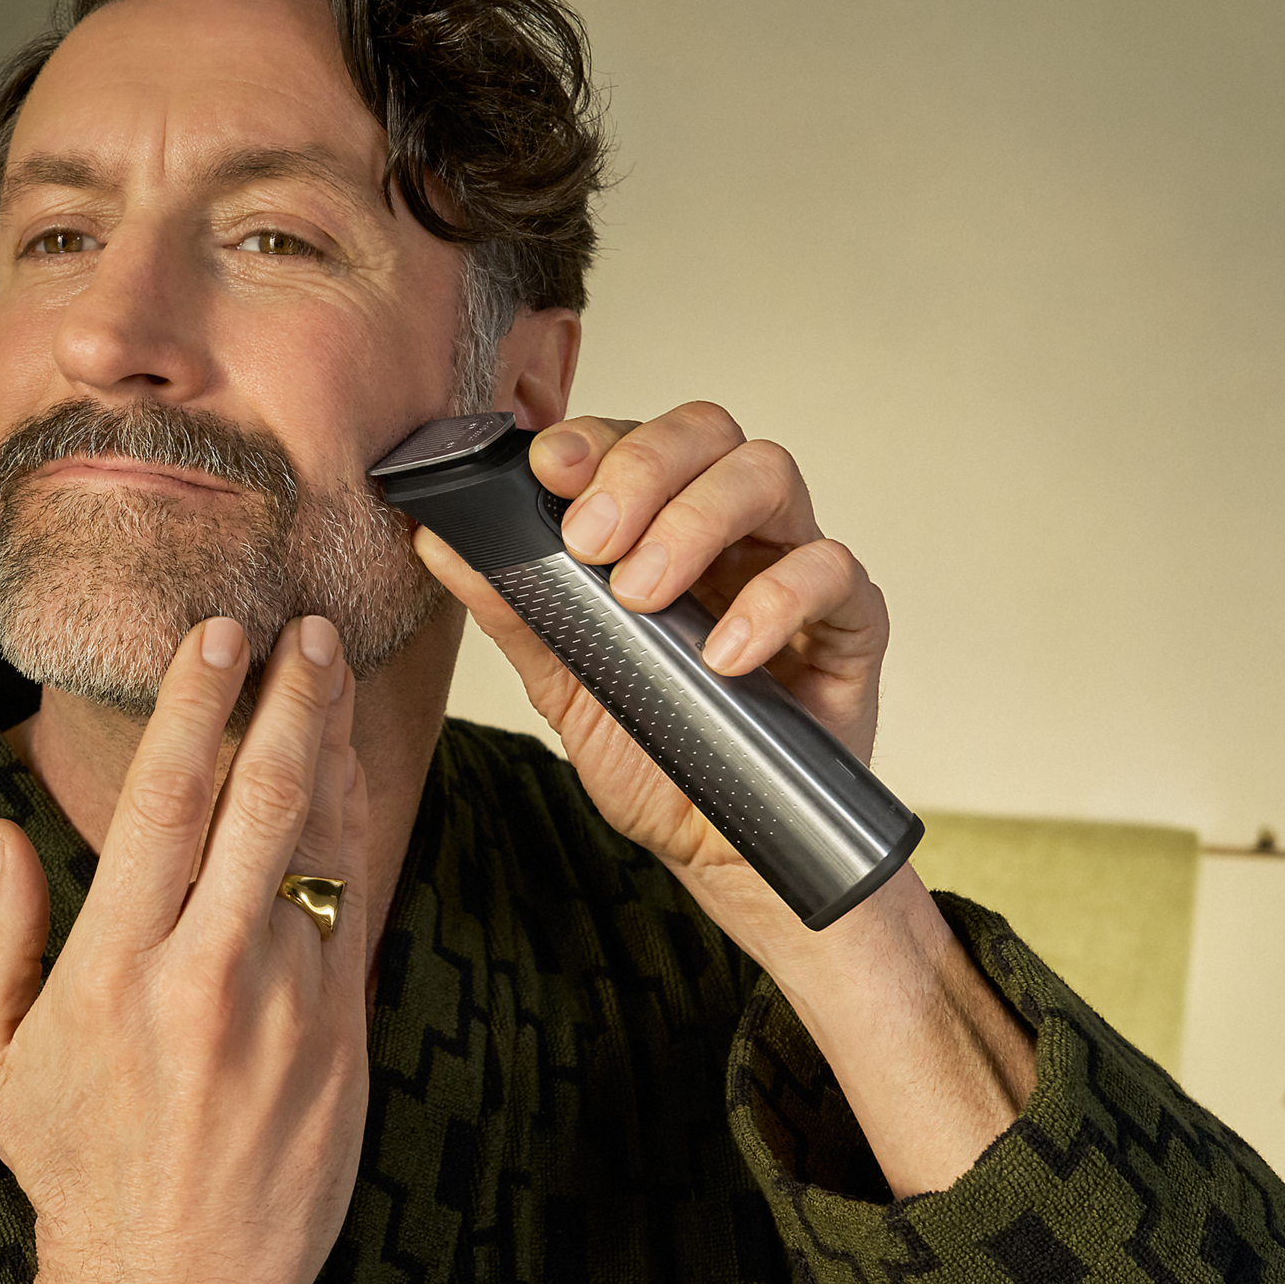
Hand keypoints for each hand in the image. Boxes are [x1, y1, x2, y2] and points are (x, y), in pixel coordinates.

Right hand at [0, 613, 377, 1283]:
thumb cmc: (69, 1175)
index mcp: (109, 969)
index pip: (162, 801)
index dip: (195, 704)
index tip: (217, 633)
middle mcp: (202, 977)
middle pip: (260, 799)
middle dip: (288, 698)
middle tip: (305, 628)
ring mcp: (285, 1010)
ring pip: (326, 844)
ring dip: (337, 748)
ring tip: (341, 676)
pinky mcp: (344, 1042)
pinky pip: (360, 911)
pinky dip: (361, 835)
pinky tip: (357, 779)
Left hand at [413, 403, 1034, 1191]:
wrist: (723, 851)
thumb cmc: (655, 757)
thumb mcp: (566, 684)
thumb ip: (514, 608)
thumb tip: (435, 539)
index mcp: (657, 525)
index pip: (632, 439)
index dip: (592, 440)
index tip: (545, 469)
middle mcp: (727, 529)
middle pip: (705, 432)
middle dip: (641, 469)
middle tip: (589, 538)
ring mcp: (792, 564)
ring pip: (770, 474)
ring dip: (697, 520)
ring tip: (643, 594)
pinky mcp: (849, 621)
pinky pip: (835, 571)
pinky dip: (778, 598)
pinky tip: (726, 655)